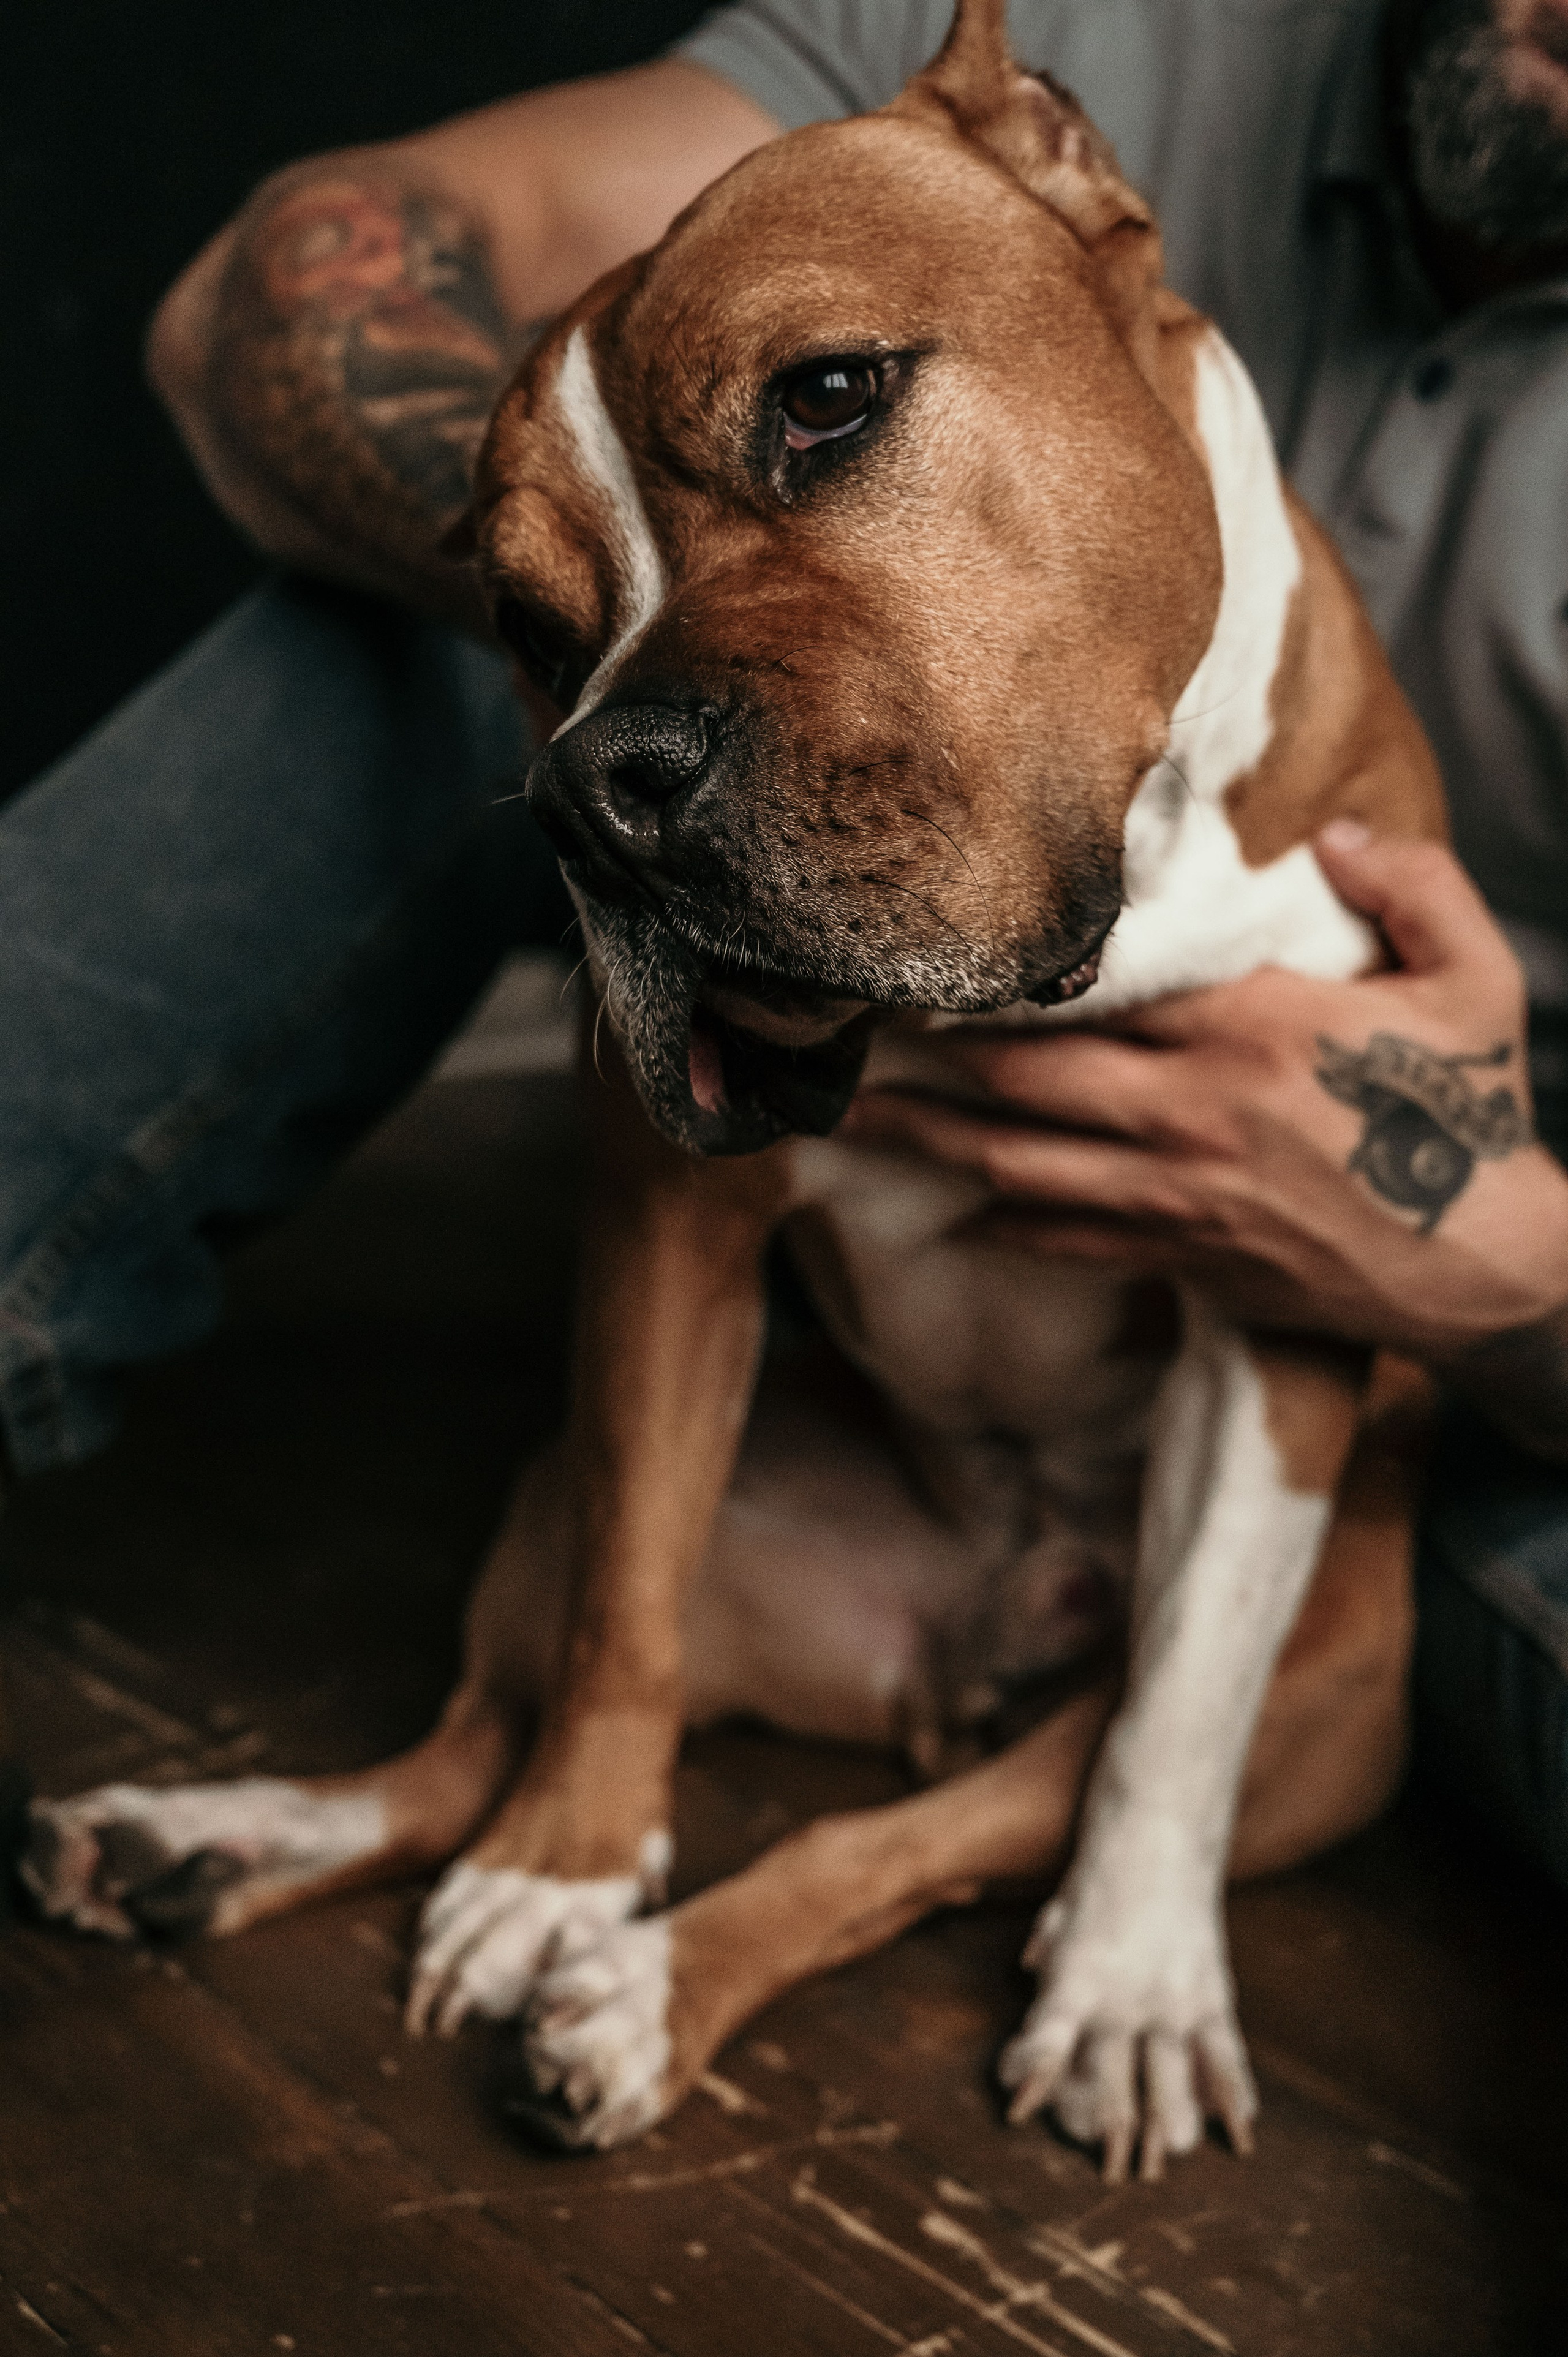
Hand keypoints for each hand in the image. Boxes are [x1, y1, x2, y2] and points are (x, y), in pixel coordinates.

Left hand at [841, 824, 1567, 1359]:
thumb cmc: (1477, 1115)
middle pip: (1022, 1081)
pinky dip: (1009, 1227)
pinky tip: (958, 1212)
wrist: (1488, 1266)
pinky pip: (1071, 1241)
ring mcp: (1178, 1193)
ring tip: (848, 1128)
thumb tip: (1340, 833)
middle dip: (921, 1063)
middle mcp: (1191, 1112)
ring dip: (928, 1146)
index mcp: (1246, 1030)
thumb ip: (1409, 887)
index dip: (1000, 978)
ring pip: (1021, 1166)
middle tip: (839, 1043)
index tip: (925, 957)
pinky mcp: (1184, 1256)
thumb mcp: (1473, 980)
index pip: (1095, 994)